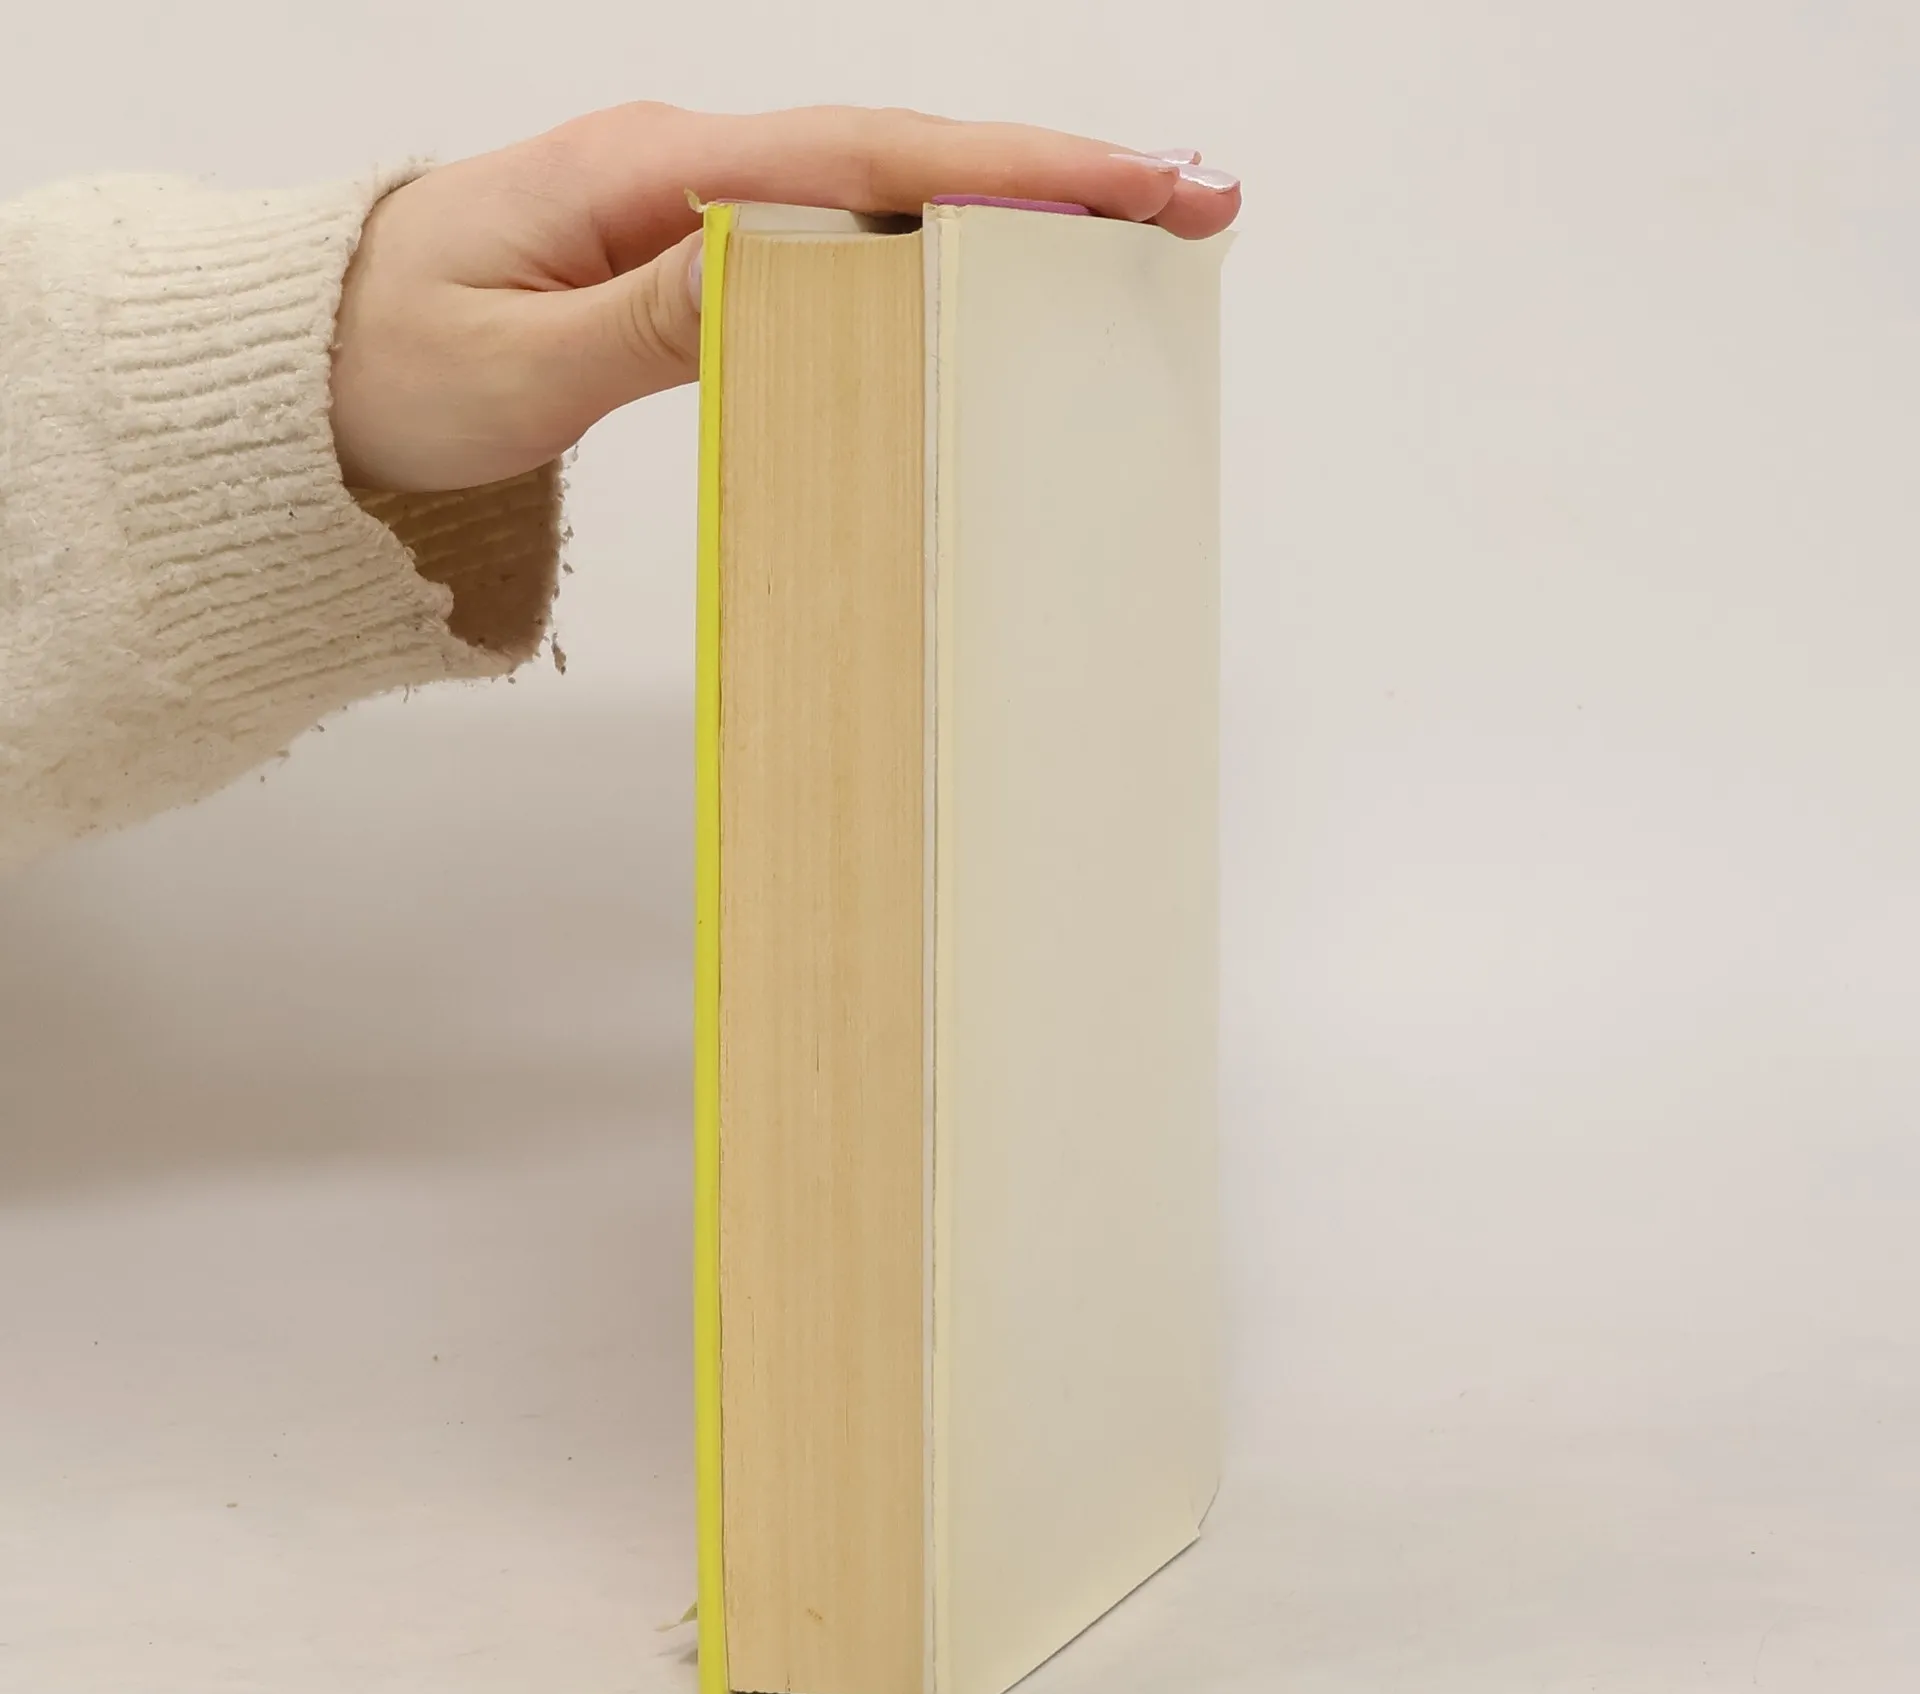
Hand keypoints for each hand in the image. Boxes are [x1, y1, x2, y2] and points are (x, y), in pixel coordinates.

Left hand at [329, 103, 1239, 494]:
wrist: (302, 370)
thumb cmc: (383, 366)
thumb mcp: (508, 364)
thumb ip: (648, 318)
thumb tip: (784, 269)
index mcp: (646, 176)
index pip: (863, 160)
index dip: (1009, 173)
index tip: (1129, 185)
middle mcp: (680, 170)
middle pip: (901, 156)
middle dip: (1053, 177)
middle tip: (1190, 201)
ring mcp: (687, 205)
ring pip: (878, 194)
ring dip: (1007, 208)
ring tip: (1132, 233)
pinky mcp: (685, 251)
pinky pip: (830, 237)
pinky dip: (926, 246)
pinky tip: (990, 269)